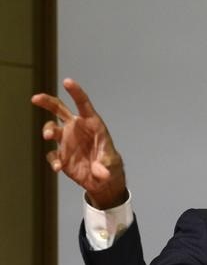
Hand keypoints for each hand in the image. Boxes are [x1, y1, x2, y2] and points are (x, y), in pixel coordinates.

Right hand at [31, 79, 126, 208]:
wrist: (104, 182)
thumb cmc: (111, 167)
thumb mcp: (112, 165)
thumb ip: (106, 166)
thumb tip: (102, 173)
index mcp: (93, 125)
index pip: (83, 105)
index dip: (76, 92)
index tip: (67, 81)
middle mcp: (77, 129)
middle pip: (59, 110)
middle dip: (47, 102)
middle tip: (35, 99)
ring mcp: (67, 141)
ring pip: (51, 128)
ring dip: (48, 130)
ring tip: (48, 135)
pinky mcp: (62, 155)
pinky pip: (52, 155)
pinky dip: (53, 160)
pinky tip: (58, 168)